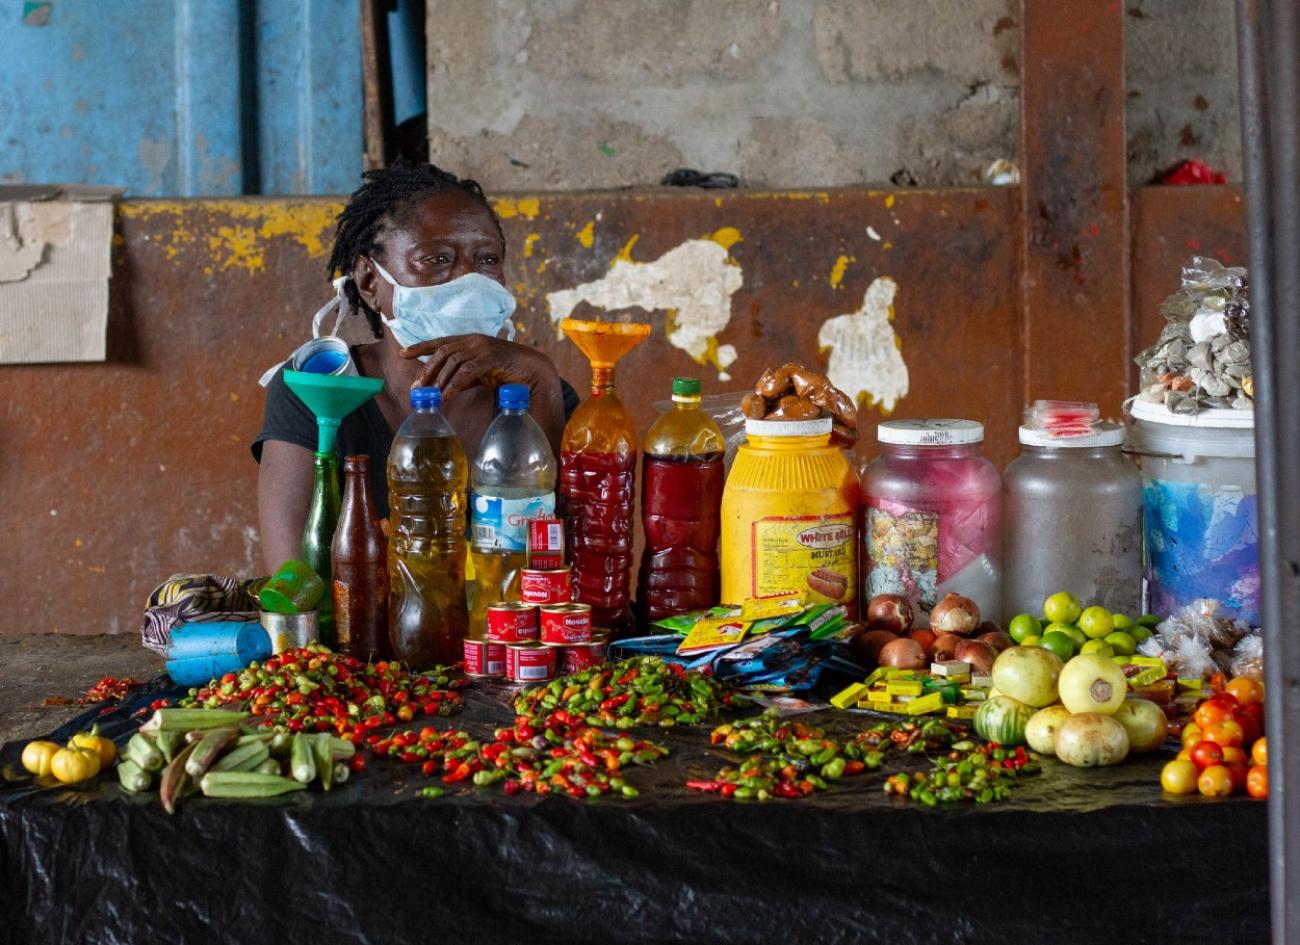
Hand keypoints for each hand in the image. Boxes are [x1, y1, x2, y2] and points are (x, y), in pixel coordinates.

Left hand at [400, 334, 551, 398]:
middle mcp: (474, 340)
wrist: (533, 370)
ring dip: (440, 379)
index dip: (420, 347)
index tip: (403, 354)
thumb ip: (463, 377)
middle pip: (443, 352)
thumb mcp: (480, 374)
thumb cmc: (507, 372)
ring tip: (433, 396)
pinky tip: (447, 395)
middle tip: (418, 387)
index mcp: (470, 340)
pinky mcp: (492, 359)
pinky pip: (468, 371)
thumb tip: (443, 389)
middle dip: (427, 369)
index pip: (440, 341)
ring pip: (453, 361)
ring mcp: (483, 348)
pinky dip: (455, 384)